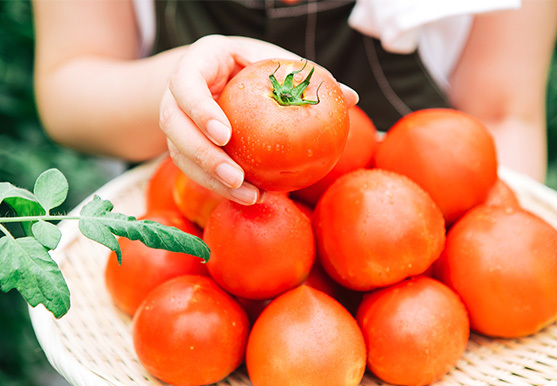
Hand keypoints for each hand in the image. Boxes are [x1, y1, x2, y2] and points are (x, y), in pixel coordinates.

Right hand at [159, 35, 357, 204]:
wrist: (217, 76)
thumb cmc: (250, 66)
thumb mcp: (272, 61)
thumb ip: (303, 76)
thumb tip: (351, 97)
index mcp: (195, 65)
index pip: (185, 85)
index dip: (200, 110)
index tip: (226, 134)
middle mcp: (176, 96)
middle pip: (174, 127)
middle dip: (204, 156)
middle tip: (237, 177)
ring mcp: (176, 124)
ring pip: (181, 155)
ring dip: (212, 180)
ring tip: (250, 196)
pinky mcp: (182, 147)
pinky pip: (194, 171)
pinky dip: (219, 186)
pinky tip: (249, 197)